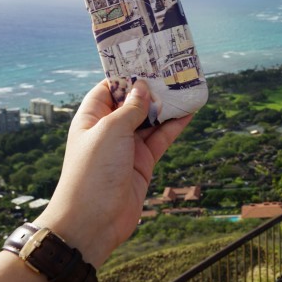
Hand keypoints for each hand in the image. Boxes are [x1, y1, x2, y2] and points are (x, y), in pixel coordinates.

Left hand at [34, 80, 191, 266]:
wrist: (93, 222)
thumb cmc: (93, 172)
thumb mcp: (110, 131)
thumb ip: (130, 108)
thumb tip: (143, 87)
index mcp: (91, 118)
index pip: (108, 88)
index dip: (126, 74)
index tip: (147, 59)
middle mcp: (108, 130)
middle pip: (133, 102)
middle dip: (151, 88)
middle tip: (172, 69)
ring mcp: (126, 147)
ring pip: (150, 119)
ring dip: (166, 105)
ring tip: (186, 86)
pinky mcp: (142, 163)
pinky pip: (161, 139)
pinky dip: (175, 126)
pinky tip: (189, 112)